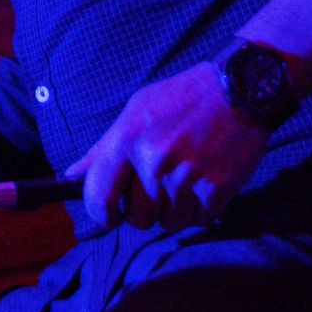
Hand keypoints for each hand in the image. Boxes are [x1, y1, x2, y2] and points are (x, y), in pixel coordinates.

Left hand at [66, 64, 268, 231]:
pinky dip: (199, 209)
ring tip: (184, 180)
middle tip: (157, 188)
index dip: (101, 214)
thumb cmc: (181, 99)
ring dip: (175, 209)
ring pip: (169, 221)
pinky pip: (198, 220)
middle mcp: (154, 159)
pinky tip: (203, 184)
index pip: (99, 196)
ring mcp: (187, 175)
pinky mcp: (218, 187)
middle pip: (137, 218)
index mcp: (128, 138)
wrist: (239, 90)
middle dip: (144, 211)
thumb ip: (103, 148)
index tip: (109, 216)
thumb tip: (71, 177)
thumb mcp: (136, 111)